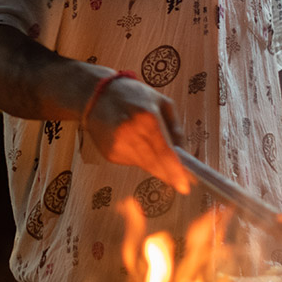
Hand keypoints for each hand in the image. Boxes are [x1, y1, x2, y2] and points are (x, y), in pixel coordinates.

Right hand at [82, 76, 189, 193]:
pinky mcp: (110, 153)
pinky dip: (138, 158)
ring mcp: (118, 145)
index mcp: (147, 118)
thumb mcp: (160, 102)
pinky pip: (131, 162)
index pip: (164, 152)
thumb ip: (174, 126)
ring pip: (144, 165)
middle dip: (169, 174)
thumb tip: (182, 150)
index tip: (185, 186)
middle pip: (155, 164)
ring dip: (154, 164)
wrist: (96, 96)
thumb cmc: (133, 96)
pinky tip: (133, 142)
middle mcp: (131, 133)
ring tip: (149, 146)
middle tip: (180, 182)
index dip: (175, 171)